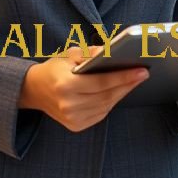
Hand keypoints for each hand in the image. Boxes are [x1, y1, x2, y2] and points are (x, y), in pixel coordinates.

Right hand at [18, 45, 148, 132]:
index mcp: (65, 86)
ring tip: (134, 81)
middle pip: (107, 96)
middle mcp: (68, 105)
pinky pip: (100, 113)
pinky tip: (118, 92)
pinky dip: (111, 102)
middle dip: (127, 84)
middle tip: (142, 74)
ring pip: (106, 106)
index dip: (123, 77)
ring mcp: (72, 118)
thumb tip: (110, 51)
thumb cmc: (54, 69)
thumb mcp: (69, 55)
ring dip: (121, 93)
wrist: (34, 90)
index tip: (141, 71)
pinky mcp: (76, 126)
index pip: (101, 82)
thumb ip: (90, 53)